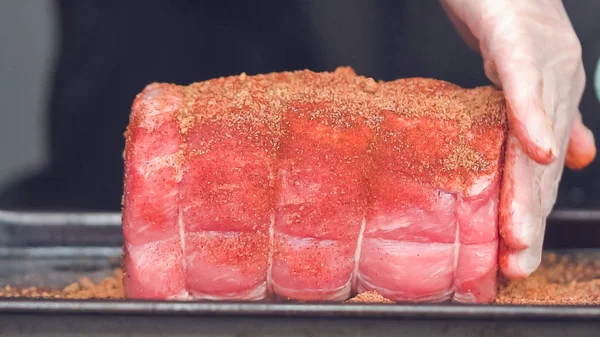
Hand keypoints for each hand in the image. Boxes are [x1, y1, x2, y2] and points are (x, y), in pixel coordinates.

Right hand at [441, 0, 596, 277]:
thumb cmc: (508, 22)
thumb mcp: (525, 77)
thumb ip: (547, 118)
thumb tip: (566, 160)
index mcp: (555, 102)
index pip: (542, 168)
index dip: (532, 212)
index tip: (519, 255)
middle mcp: (559, 89)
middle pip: (542, 165)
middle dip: (530, 219)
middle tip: (519, 264)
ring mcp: (544, 66)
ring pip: (535, 136)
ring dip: (529, 190)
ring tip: (519, 237)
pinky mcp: (519, 42)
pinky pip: (526, 85)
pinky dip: (533, 121)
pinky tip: (542, 154)